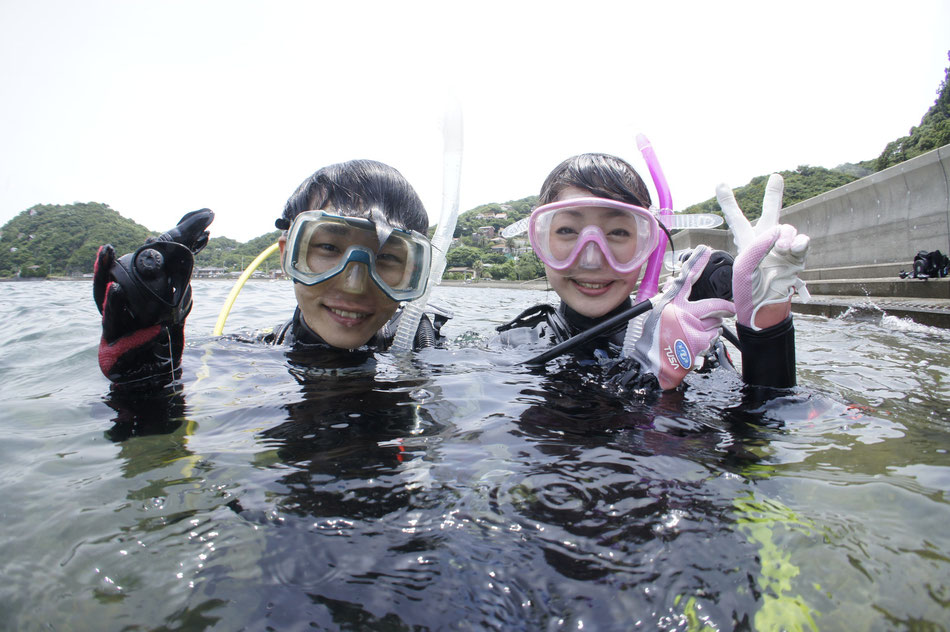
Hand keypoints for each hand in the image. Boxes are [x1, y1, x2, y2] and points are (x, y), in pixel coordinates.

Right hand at [93, 210, 212, 382]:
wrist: (156, 383)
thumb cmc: (158, 351)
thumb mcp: (169, 323)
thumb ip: (174, 303)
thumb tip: (186, 279)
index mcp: (121, 314)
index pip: (108, 286)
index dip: (104, 268)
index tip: (106, 248)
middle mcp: (113, 327)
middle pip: (100, 300)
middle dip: (100, 278)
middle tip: (105, 253)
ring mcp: (112, 346)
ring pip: (110, 323)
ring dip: (113, 305)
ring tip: (116, 289)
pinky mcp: (118, 365)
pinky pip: (128, 350)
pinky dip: (141, 340)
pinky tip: (156, 330)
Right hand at [629, 246, 735, 389]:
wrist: (652, 364)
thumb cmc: (653, 340)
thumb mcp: (657, 314)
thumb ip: (670, 299)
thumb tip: (675, 282)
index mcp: (670, 302)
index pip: (687, 277)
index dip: (697, 262)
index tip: (707, 250)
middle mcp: (683, 311)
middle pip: (714, 305)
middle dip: (725, 309)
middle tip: (728, 310)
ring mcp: (693, 326)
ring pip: (716, 323)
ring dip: (712, 329)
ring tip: (696, 335)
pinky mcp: (700, 341)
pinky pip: (714, 338)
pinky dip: (709, 341)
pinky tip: (695, 345)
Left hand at [716, 174, 808, 329]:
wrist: (765, 305)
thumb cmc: (749, 288)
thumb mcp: (745, 265)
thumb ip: (758, 245)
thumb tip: (780, 232)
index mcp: (746, 242)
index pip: (736, 218)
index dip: (728, 201)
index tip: (720, 183)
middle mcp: (765, 240)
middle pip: (770, 212)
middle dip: (774, 195)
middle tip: (776, 177)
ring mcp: (782, 247)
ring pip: (787, 228)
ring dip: (785, 236)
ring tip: (780, 249)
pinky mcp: (797, 256)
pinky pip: (802, 241)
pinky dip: (799, 244)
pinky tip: (792, 250)